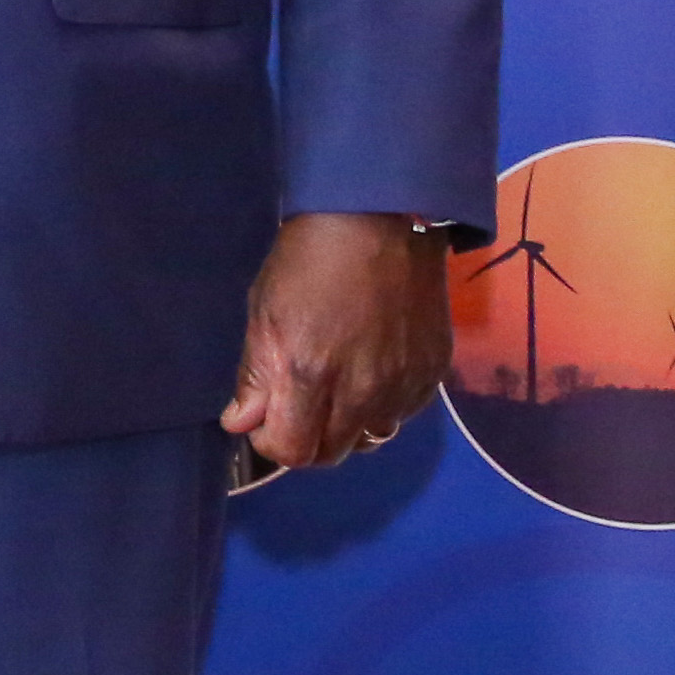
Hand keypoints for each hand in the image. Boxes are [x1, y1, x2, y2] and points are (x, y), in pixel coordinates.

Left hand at [222, 211, 450, 467]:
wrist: (379, 220)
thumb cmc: (308, 260)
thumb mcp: (264, 311)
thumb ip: (255, 375)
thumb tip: (242, 424)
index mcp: (310, 373)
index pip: (293, 451)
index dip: (273, 442)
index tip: (266, 421)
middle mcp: (362, 391)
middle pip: (332, 454)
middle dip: (307, 439)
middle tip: (298, 407)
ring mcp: (403, 385)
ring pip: (370, 438)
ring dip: (347, 426)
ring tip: (336, 390)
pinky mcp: (433, 374)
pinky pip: (403, 413)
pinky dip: (382, 406)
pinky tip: (371, 372)